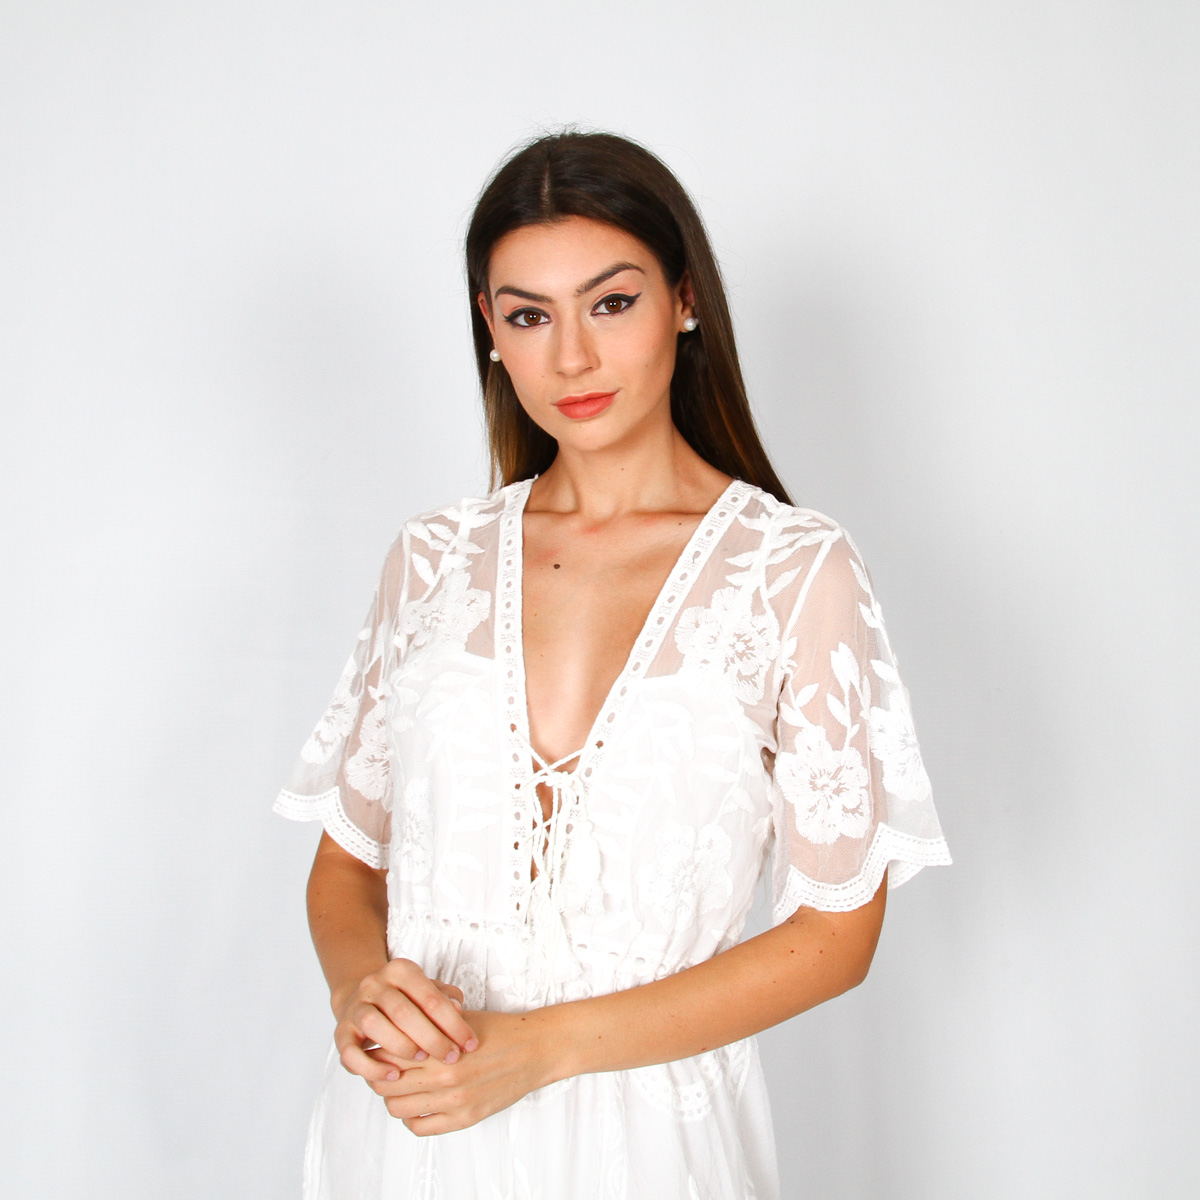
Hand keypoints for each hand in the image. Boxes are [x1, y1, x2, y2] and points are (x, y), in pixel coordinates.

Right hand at [333, 958, 478, 1084]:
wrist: (361, 998)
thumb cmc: (407, 999)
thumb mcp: (428, 990)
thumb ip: (445, 997)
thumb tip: (459, 1008)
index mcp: (400, 970)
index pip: (430, 997)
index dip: (453, 1023)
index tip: (470, 1044)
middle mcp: (374, 984)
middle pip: (403, 1011)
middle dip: (431, 1037)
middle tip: (451, 1057)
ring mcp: (355, 1007)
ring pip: (373, 1025)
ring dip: (401, 1045)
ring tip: (422, 1060)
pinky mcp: (341, 1033)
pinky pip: (350, 1052)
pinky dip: (371, 1067)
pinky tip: (392, 1076)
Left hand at [368, 1008, 563, 1135]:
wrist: (534, 1050)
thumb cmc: (498, 1029)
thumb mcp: (459, 1017)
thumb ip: (427, 1020)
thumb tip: (392, 1023)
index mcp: (440, 1045)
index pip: (388, 1054)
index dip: (377, 1051)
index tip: (377, 1048)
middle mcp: (444, 1075)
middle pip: (385, 1083)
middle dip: (379, 1075)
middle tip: (384, 1069)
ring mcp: (454, 1100)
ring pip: (397, 1108)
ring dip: (393, 1097)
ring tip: (401, 1086)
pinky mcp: (464, 1119)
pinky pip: (420, 1127)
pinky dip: (411, 1118)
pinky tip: (418, 1104)